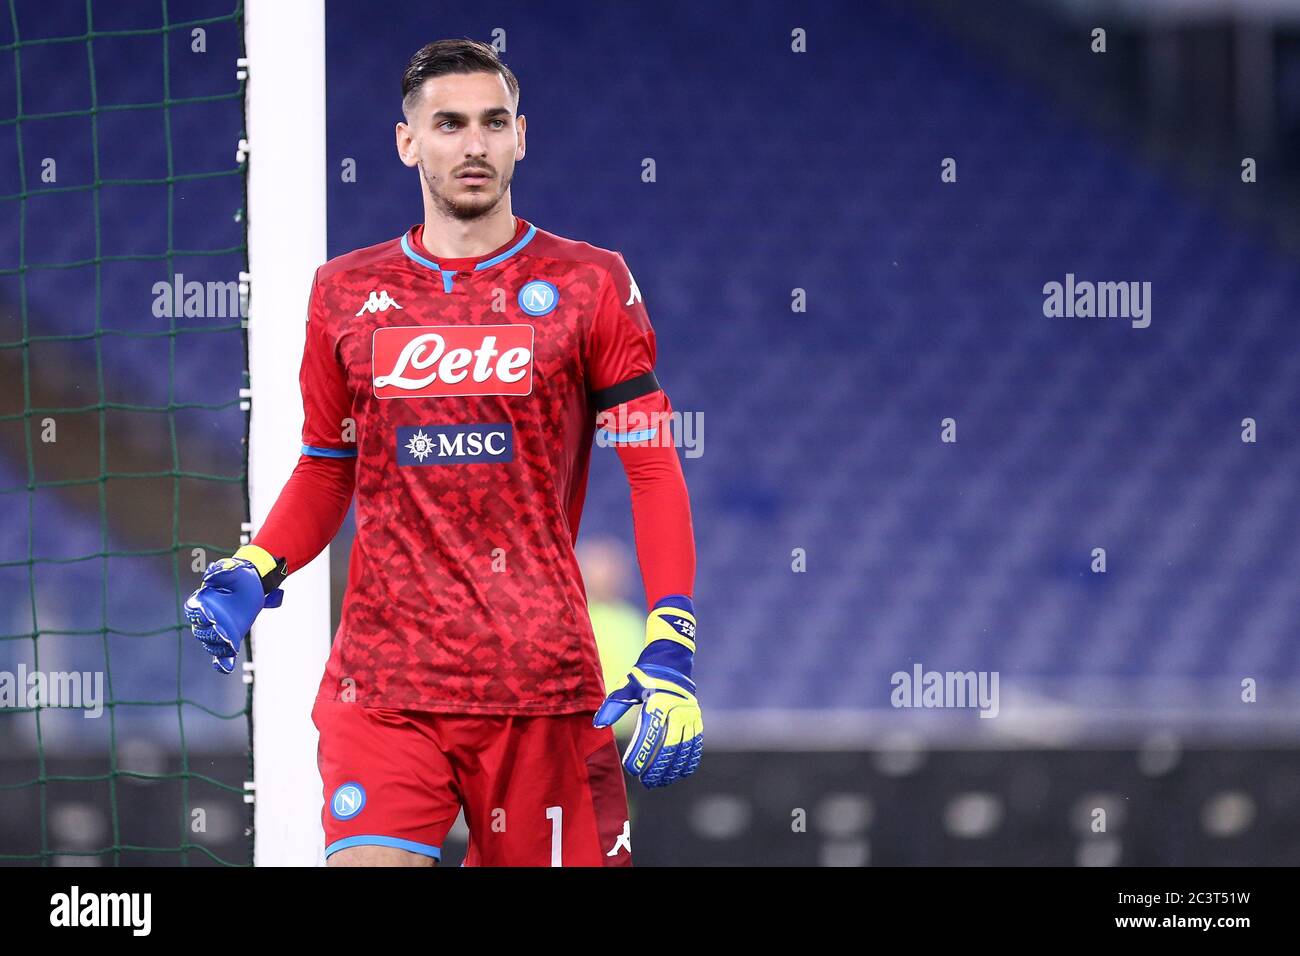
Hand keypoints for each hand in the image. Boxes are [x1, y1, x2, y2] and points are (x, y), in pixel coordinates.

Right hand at [184, 546, 284, 673]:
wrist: (253, 585)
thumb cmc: (239, 577)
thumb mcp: (233, 570)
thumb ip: (221, 570)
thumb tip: (209, 575)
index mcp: (202, 602)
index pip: (193, 611)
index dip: (198, 614)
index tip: (209, 614)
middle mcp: (206, 619)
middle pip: (201, 630)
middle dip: (210, 632)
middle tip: (221, 629)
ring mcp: (218, 631)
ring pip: (211, 643)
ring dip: (217, 646)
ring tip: (228, 644)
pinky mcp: (230, 639)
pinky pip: (222, 656)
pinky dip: (222, 664)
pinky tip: (226, 667)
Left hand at [593, 595, 701, 787]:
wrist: (672, 658)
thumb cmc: (644, 673)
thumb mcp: (626, 685)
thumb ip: (613, 705)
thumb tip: (598, 723)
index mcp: (658, 702)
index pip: (650, 735)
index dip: (641, 754)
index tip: (632, 769)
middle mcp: (677, 709)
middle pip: (669, 746)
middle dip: (659, 767)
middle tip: (647, 781)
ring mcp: (689, 714)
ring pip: (684, 747)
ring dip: (674, 767)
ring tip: (662, 781)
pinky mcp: (696, 717)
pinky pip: (696, 742)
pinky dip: (690, 759)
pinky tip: (682, 772)